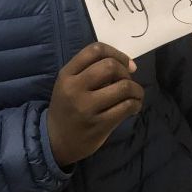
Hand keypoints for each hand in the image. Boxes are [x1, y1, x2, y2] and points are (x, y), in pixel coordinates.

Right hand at [47, 42, 143, 167]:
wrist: (55, 141)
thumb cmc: (67, 108)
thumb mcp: (69, 84)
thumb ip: (90, 70)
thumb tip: (129, 64)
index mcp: (67, 74)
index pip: (95, 50)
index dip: (116, 53)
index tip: (126, 64)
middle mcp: (75, 88)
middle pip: (111, 66)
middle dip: (126, 71)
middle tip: (127, 81)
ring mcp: (87, 107)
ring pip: (123, 86)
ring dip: (136, 89)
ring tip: (135, 95)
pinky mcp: (98, 125)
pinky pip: (126, 107)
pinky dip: (136, 104)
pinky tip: (133, 107)